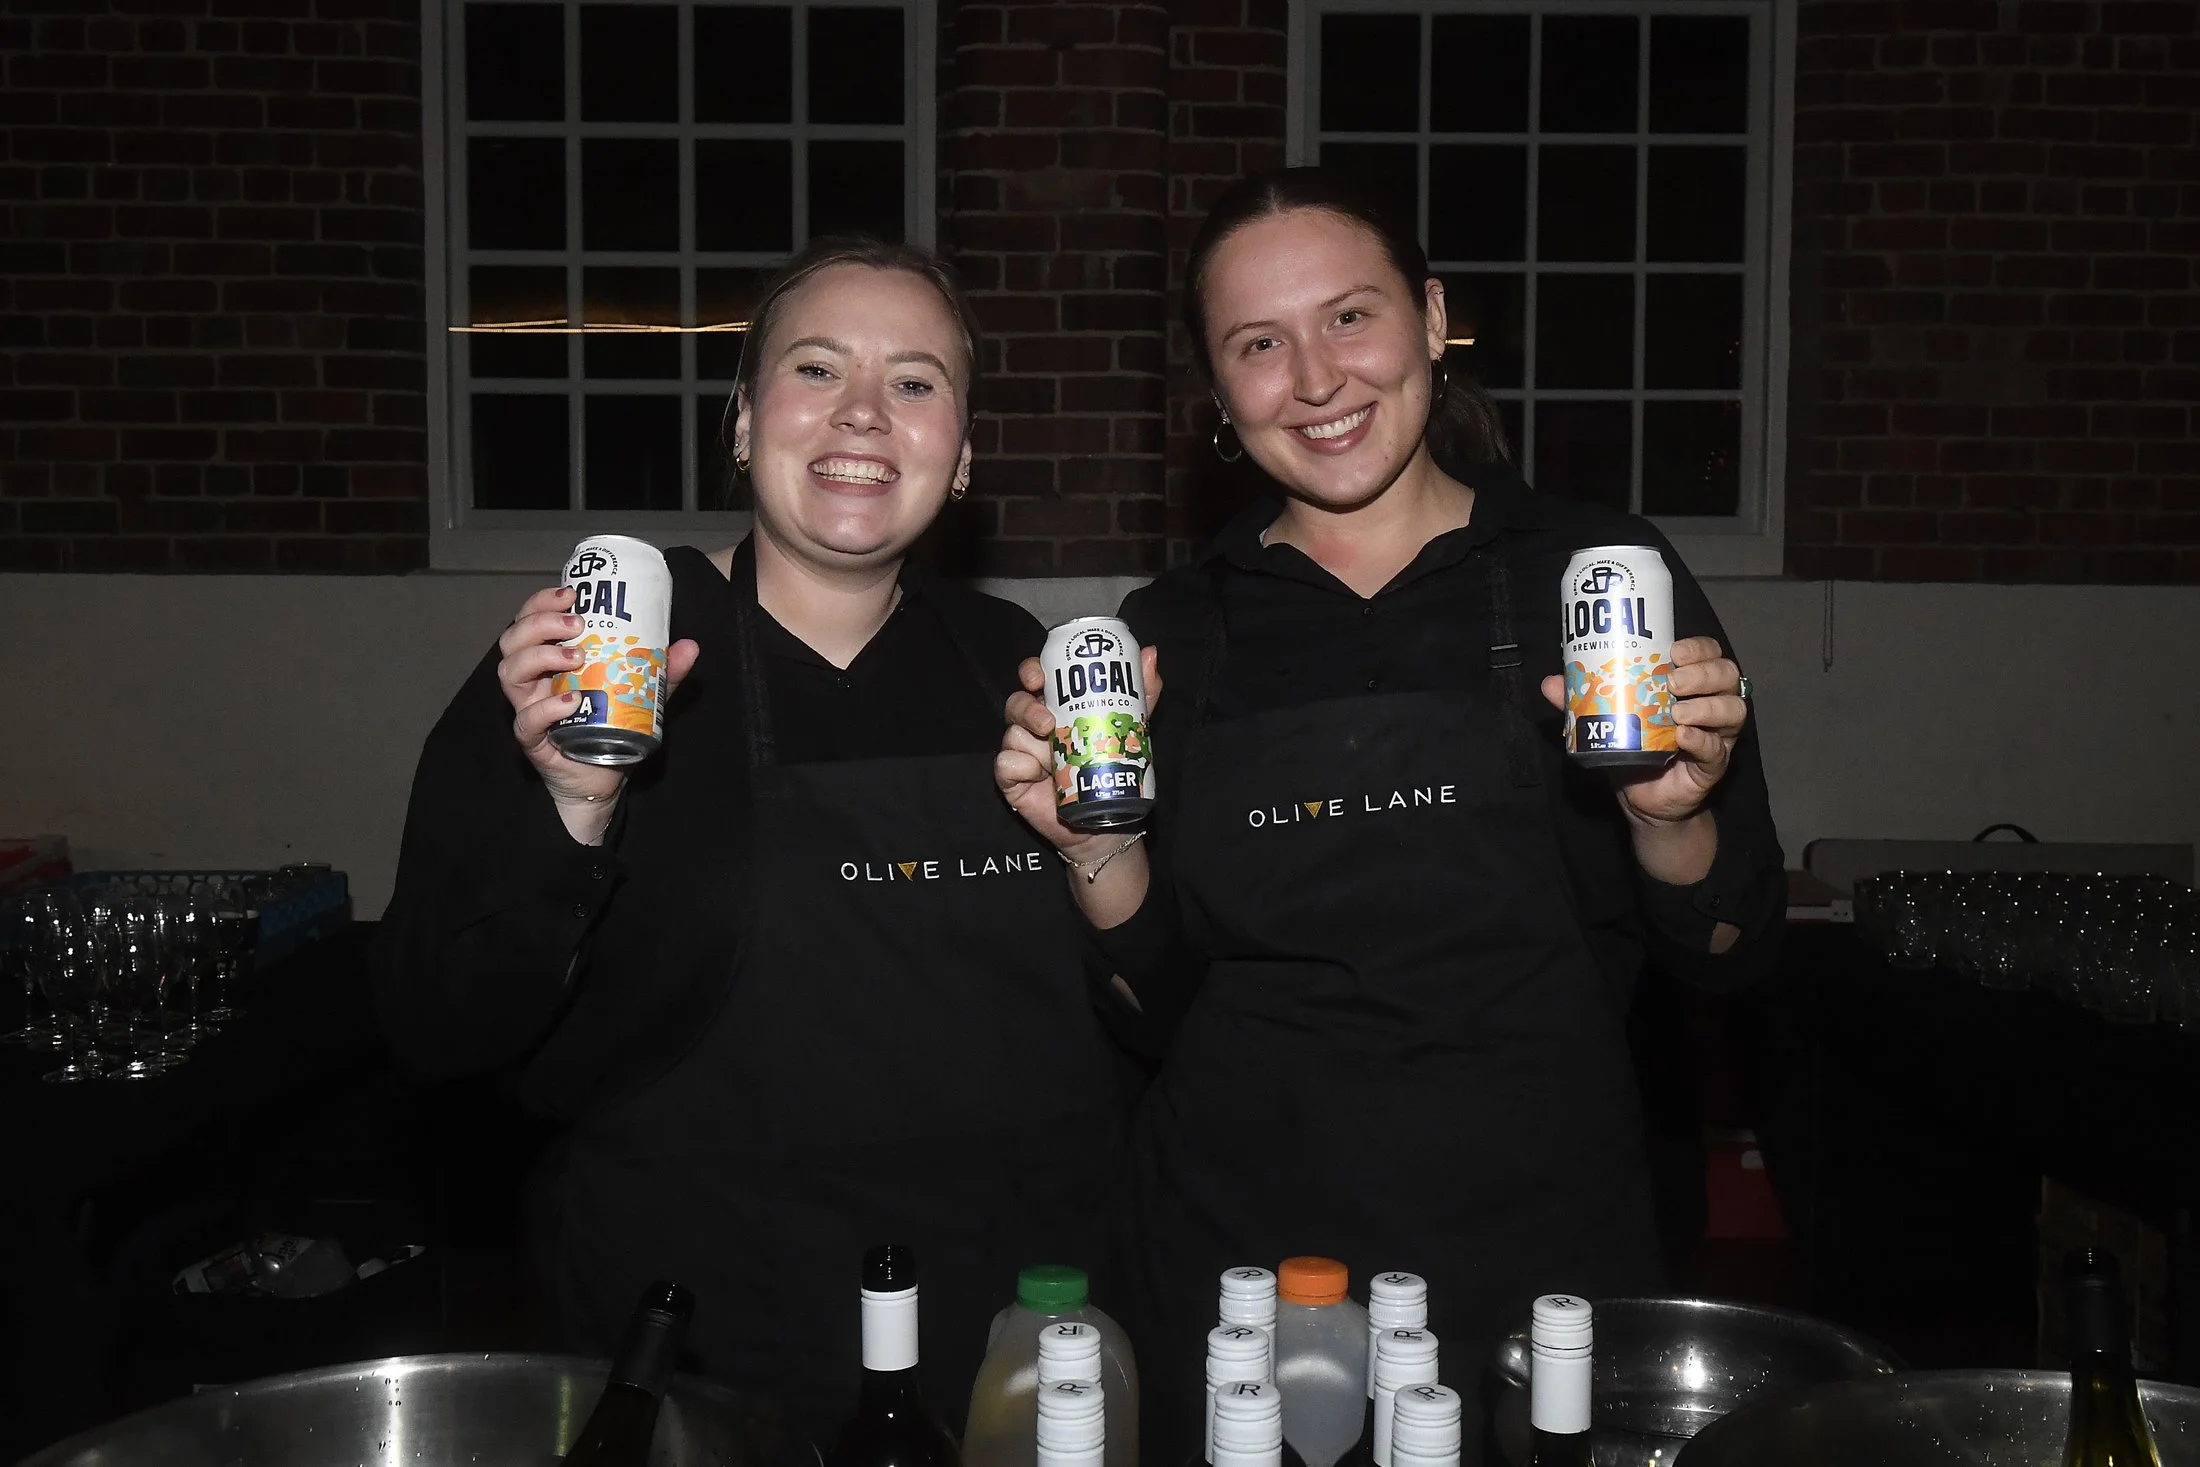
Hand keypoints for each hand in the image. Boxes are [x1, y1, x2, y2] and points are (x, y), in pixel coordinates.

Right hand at [498, 585, 700, 805]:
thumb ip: (662, 671)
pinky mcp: (533, 739)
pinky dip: (546, 708)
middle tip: (575, 624)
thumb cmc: (610, 726)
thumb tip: (691, 646)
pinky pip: (527, 720)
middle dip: (540, 624)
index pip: (529, 621)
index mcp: (549, 661)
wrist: (603, 778)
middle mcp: (533, 681)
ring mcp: (528, 708)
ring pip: (511, 674)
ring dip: (541, 657)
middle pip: (513, 641)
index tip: (571, 593)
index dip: (541, 603)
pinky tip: (571, 700)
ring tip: (576, 656)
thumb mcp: (640, 693)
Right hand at [997, 645, 1162, 853]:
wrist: (1105, 819)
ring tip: (1049, 746)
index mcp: (1057, 706)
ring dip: (1027, 737)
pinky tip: (1035, 772)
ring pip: (1012, 732)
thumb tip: (1149, 653)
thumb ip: (1141, 693)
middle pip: (1016, 702)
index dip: (1032, 671)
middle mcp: (1034, 725)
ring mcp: (1022, 751)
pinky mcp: (1013, 778)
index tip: (1041, 676)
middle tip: (1047, 719)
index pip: (1035, 678)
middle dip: (1027, 706)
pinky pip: (1005, 763)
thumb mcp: (1132, 726)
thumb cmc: (1112, 766)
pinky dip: (1018, 764)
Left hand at [1540, 635, 1745, 825]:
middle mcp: (1710, 704)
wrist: (1642, 799)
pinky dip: (1702, 740)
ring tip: (1677, 712)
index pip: (1709, 654)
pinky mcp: (1713, 766)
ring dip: (1707, 706)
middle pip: (1727, 675)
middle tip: (1672, 681)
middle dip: (1703, 673)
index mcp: (1690, 684)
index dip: (1698, 648)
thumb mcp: (1606, 719)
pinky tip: (1683, 736)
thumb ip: (1581, 700)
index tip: (1673, 651)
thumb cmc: (1632, 747)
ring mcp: (1717, 735)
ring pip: (1733, 710)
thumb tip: (1551, 682)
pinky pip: (1717, 750)